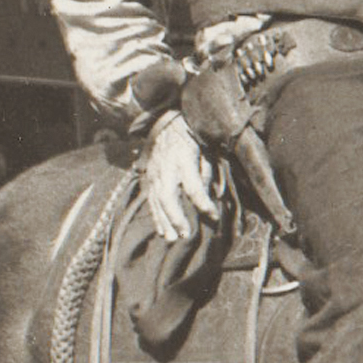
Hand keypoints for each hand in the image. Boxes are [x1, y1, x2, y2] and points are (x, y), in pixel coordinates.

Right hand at [140, 111, 218, 242]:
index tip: (214, 216)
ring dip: (163, 221)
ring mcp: (154, 173)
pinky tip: (162, 230)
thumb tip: (209, 198)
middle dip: (176, 217)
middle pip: (168, 197)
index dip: (203, 203)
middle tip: (185, 234)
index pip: (194, 186)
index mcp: (183, 159)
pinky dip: (156, 216)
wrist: (168, 124)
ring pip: (156, 201)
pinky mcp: (148, 177)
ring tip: (171, 238)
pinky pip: (150, 200)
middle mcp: (166, 168)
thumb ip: (206, 174)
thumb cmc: (192, 139)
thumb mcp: (205, 151)